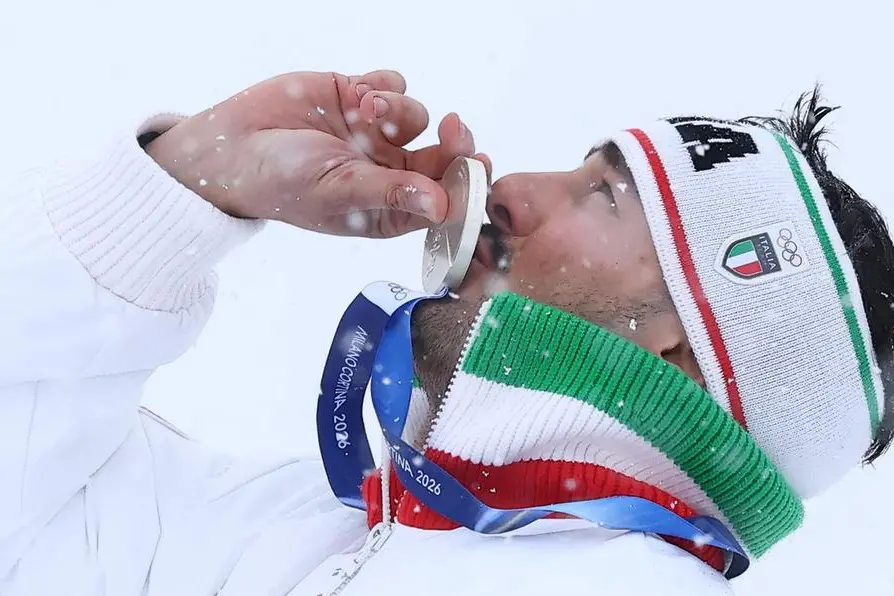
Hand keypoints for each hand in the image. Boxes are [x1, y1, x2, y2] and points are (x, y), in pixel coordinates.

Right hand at [146, 70, 490, 236]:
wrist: (232, 146)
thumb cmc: (282, 184)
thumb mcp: (339, 191)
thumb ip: (392, 194)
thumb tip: (443, 207)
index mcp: (389, 209)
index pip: (444, 199)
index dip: (466, 183)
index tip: (481, 165)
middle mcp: (389, 173)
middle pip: (443, 155)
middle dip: (452, 141)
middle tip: (454, 127)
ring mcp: (376, 135)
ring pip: (419, 115)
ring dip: (398, 111)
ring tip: (364, 113)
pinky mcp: (360, 98)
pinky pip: (395, 85)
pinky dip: (383, 87)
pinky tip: (358, 96)